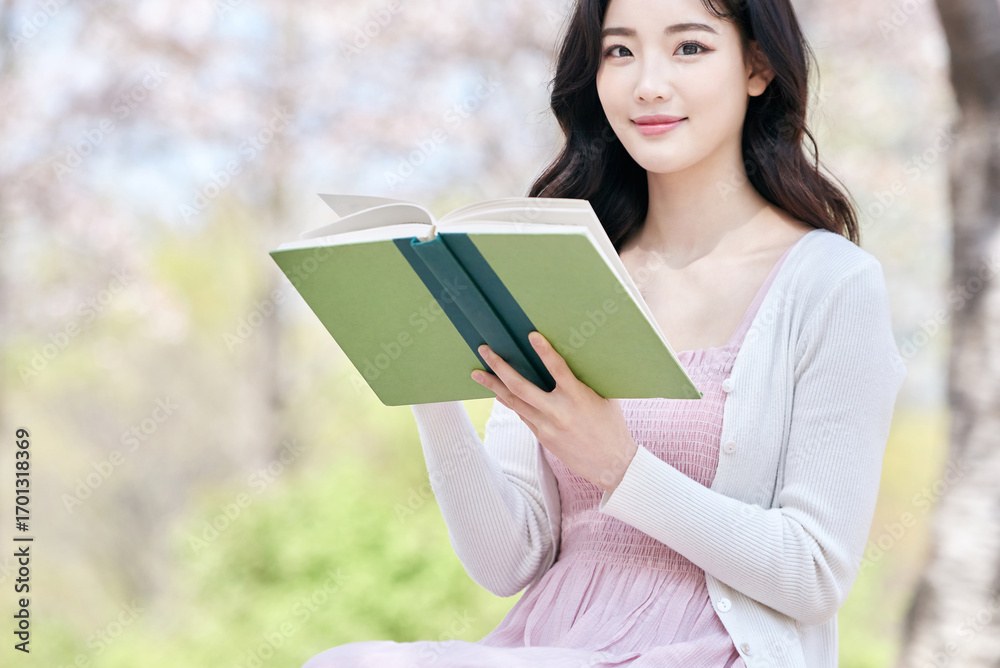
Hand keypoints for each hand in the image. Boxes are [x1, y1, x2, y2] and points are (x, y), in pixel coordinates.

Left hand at [470, 331, 638, 494]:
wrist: (611, 465)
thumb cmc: (611, 426)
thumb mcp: (604, 398)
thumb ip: (584, 381)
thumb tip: (568, 361)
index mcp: (579, 398)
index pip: (558, 370)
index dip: (545, 351)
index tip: (531, 335)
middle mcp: (559, 412)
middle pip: (521, 387)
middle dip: (500, 368)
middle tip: (484, 350)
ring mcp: (547, 427)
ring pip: (514, 403)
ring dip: (494, 386)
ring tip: (477, 373)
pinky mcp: (543, 437)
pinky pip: (522, 415)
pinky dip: (509, 401)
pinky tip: (499, 393)